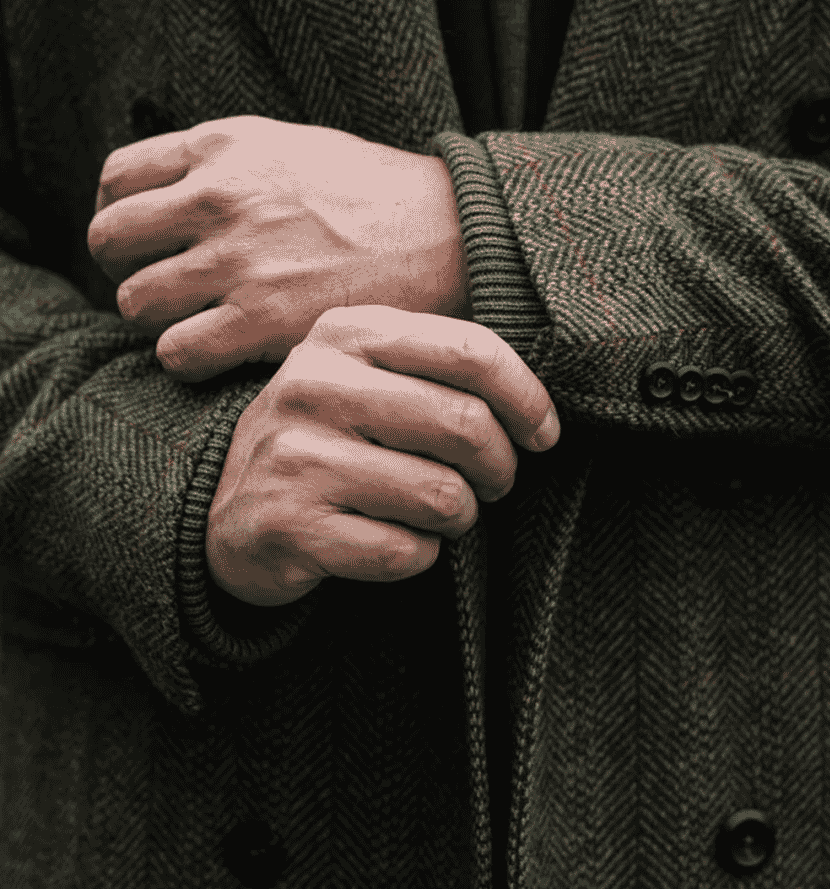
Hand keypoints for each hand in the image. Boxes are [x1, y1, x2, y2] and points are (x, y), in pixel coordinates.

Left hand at [87, 116, 471, 381]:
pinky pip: (175, 352)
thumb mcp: (293, 146)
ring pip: (135, 302)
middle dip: (129, 269)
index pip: (117, 180)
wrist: (449, 235)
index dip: (121, 216)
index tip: (147, 243)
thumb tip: (174, 194)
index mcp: (223, 146)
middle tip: (166, 288)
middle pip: (111, 242)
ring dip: (160, 320)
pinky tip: (220, 353)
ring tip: (200, 323)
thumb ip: (226, 163)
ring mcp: (238, 259)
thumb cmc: (377, 195)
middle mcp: (219, 196)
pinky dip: (187, 358)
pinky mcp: (262, 319)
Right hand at [205, 305, 560, 605]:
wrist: (228, 509)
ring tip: (437, 513)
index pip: (469, 350)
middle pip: (465, 423)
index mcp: (347, 333)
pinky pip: (406, 551)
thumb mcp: (370, 376)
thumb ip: (441, 368)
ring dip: (459, 517)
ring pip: (442, 495)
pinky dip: (418, 555)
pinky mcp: (289, 525)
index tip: (543, 434)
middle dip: (500, 467)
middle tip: (492, 482)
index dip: (527, 397)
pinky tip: (392, 541)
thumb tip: (538, 406)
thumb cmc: (330, 438)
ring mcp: (297, 455)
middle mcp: (316, 383)